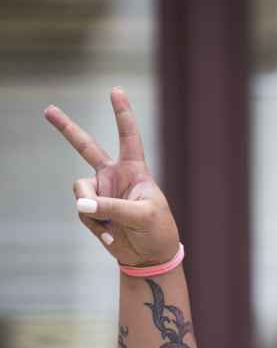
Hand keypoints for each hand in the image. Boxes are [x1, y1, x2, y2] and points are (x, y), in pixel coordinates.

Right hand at [45, 88, 179, 266]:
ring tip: (113, 225)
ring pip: (80, 190)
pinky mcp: (91, 210)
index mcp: (135, 171)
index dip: (122, 114)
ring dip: (93, 209)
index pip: (128, 137)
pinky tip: (111, 236)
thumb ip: (112, 208)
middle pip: (86, 147)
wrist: (149, 257)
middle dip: (66, 128)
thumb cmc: (157, 231)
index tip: (116, 90)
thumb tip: (81, 204)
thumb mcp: (142, 217)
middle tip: (48, 109)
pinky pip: (82, 211)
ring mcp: (100, 192)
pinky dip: (95, 226)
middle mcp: (114, 176)